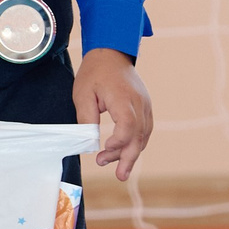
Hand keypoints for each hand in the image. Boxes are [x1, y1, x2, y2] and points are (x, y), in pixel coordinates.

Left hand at [73, 47, 152, 181]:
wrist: (111, 53)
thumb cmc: (95, 73)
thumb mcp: (82, 94)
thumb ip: (87, 119)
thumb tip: (90, 143)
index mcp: (123, 97)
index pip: (128, 125)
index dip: (118, 143)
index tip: (104, 150)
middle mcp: (139, 102)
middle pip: (139, 135)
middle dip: (129, 158)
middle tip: (120, 175)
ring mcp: (145, 104)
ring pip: (144, 135)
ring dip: (132, 153)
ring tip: (119, 169)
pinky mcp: (145, 106)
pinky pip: (145, 129)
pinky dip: (137, 143)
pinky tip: (126, 153)